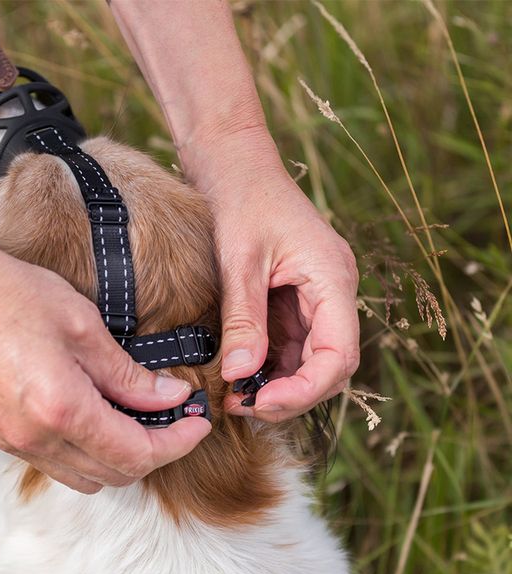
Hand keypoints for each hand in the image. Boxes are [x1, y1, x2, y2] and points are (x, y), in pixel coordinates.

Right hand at [0, 240, 211, 492]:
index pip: (138, 453)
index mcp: (63, 410)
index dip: (178, 443)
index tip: (199, 421)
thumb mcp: (82, 324)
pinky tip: (103, 418)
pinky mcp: (4, 436)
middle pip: (115, 475)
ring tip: (144, 419)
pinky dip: (91, 453)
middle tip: (178, 418)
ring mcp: (16, 443)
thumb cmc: (9, 294)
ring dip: (123, 457)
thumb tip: (170, 398)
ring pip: (88, 478)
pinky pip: (60, 464)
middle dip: (156, 452)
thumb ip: (128, 373)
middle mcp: (38, 439)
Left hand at [185, 129, 359, 421]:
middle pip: (329, 366)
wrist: (235, 165)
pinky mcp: (296, 302)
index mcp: (333, 278)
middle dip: (290, 395)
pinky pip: (291, 346)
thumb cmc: (241, 200)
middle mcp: (334, 293)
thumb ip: (243, 320)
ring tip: (236, 398)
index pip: (339, 354)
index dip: (306, 389)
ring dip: (278, 385)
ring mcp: (316, 299)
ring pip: (310, 361)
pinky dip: (269, 368)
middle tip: (243, 408)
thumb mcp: (239, 262)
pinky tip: (240, 377)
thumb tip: (240, 375)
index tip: (263, 404)